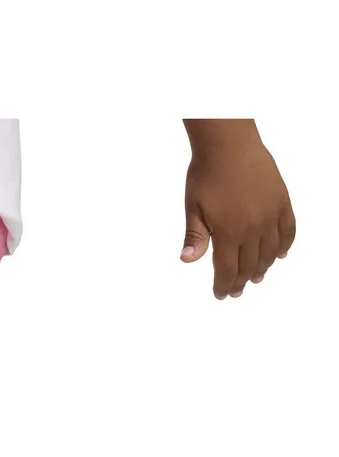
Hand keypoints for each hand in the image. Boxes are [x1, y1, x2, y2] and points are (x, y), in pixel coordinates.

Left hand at [181, 121, 295, 298]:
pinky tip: (280, 255)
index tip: (221, 294)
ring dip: (263, 268)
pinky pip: (288, 230)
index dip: (224, 286)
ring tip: (256, 277)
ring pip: (270, 252)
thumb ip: (195, 237)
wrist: (228, 144)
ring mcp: (270, 215)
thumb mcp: (193, 208)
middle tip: (237, 291)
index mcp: (229, 233)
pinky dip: (285, 245)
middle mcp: (253, 228)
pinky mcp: (281, 201)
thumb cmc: (206, 175)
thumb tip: (187, 259)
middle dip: (242, 281)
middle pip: (249, 265)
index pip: (228, 270)